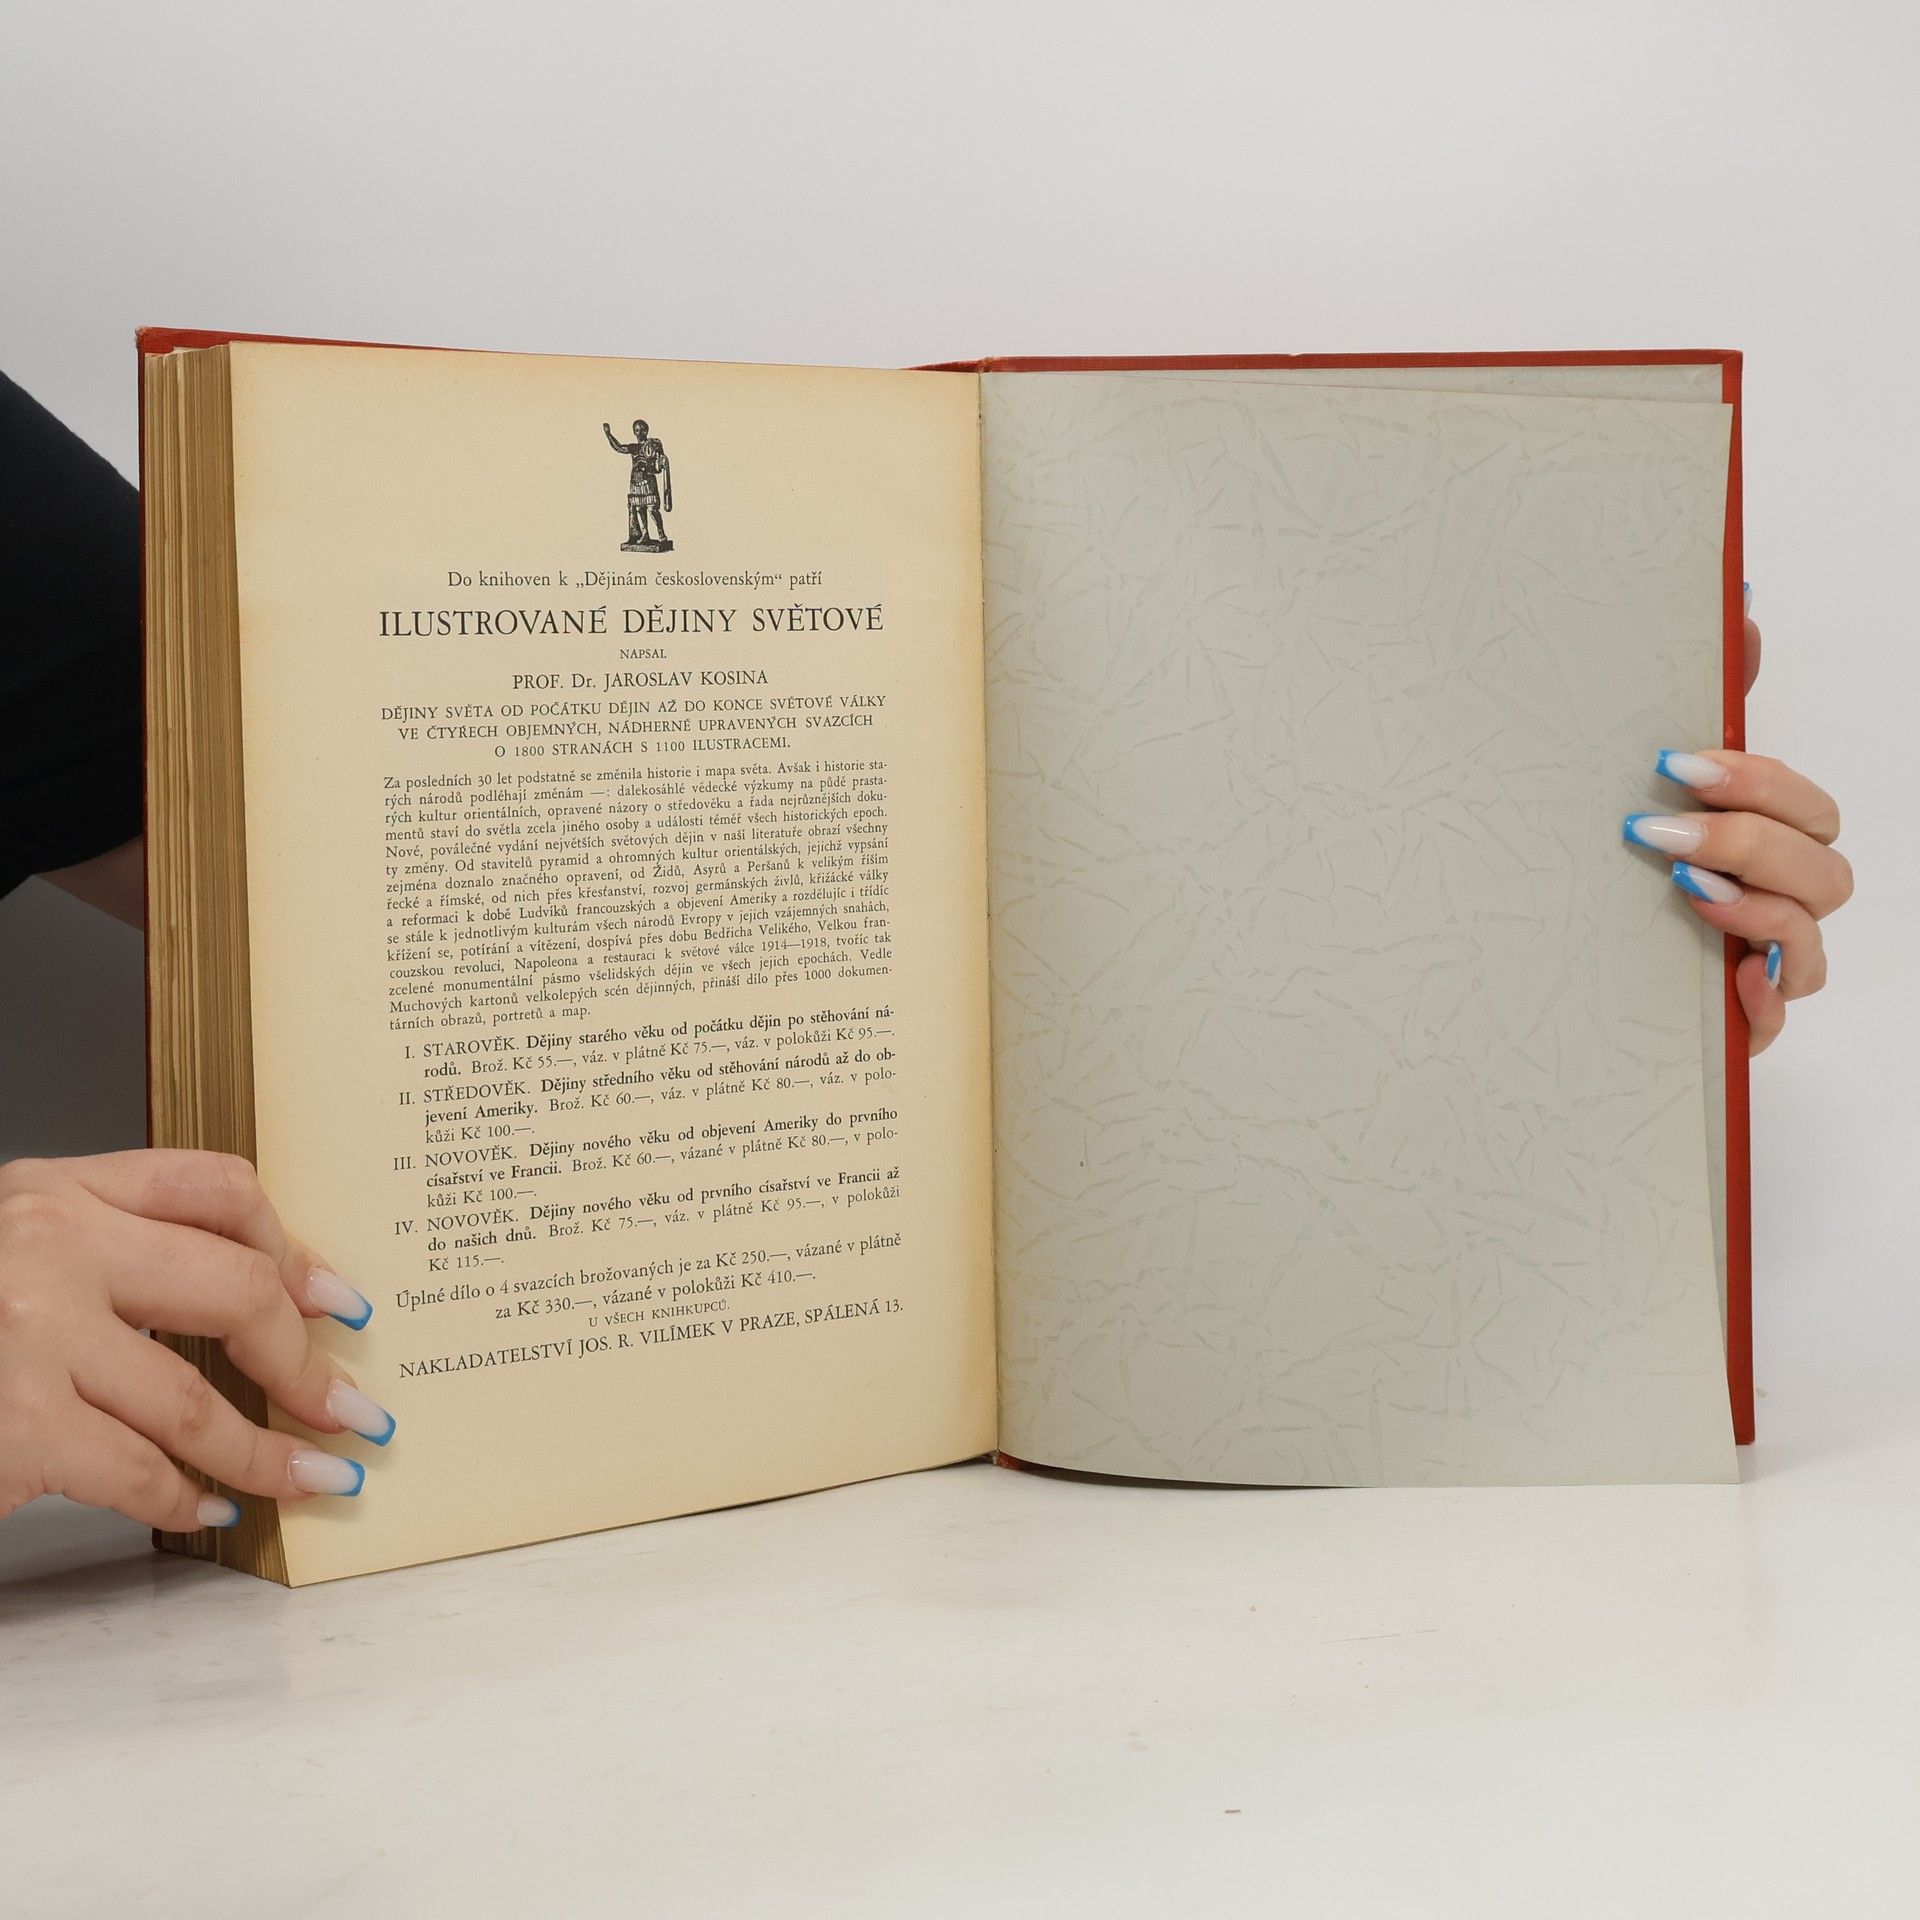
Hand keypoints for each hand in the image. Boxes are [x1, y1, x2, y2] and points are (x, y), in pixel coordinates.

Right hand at [0, 1151, 391, 1531]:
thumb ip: (123, 1248)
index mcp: (62, 1189)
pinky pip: (141, 1471)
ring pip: (200, 1401)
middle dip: (307, 1364)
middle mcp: (52, 1246)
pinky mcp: (19, 1426)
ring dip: (274, 1452)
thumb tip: (276, 1298)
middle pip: (239, 1290)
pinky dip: (188, 1497)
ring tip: (316, 1475)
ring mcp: (32, 1335)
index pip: (220, 1190)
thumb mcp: (21, 1244)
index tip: (341, 1302)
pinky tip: (212, 1505)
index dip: (298, 1249)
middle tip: (352, 1408)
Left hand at [1623, 600, 1851, 1053]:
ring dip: (1756, 909)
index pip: (1808, 808)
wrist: (1539, 970)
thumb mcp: (1638, 787)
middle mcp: (1771, 902)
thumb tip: (1741, 604)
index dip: (1758, 781)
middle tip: (1659, 831)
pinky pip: (1775, 1019)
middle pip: (1824, 871)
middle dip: (1749, 840)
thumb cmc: (1606, 869)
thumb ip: (1698, 700)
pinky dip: (1764, 998)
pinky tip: (1732, 977)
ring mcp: (1758, 964)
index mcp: (1757, 844)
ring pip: (1811, 941)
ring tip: (1685, 888)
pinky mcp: (1733, 1023)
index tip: (1676, 765)